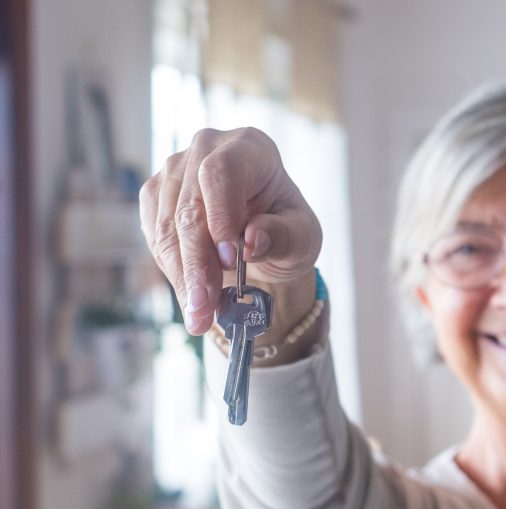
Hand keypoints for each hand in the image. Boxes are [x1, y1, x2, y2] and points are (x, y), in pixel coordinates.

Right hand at [139, 127, 321, 334]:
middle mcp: (206, 149)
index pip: (222, 171)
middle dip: (196, 263)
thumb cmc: (286, 229)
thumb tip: (251, 242)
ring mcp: (175, 170)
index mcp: (251, 148)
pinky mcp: (156, 196)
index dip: (220, 215)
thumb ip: (283, 236)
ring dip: (181, 276)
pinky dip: (172, 272)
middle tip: (205, 308)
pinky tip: (191, 298)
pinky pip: (155, 236)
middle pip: (189, 206)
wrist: (263, 237)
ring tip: (199, 316)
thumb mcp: (303, 238)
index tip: (229, 260)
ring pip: (167, 226)